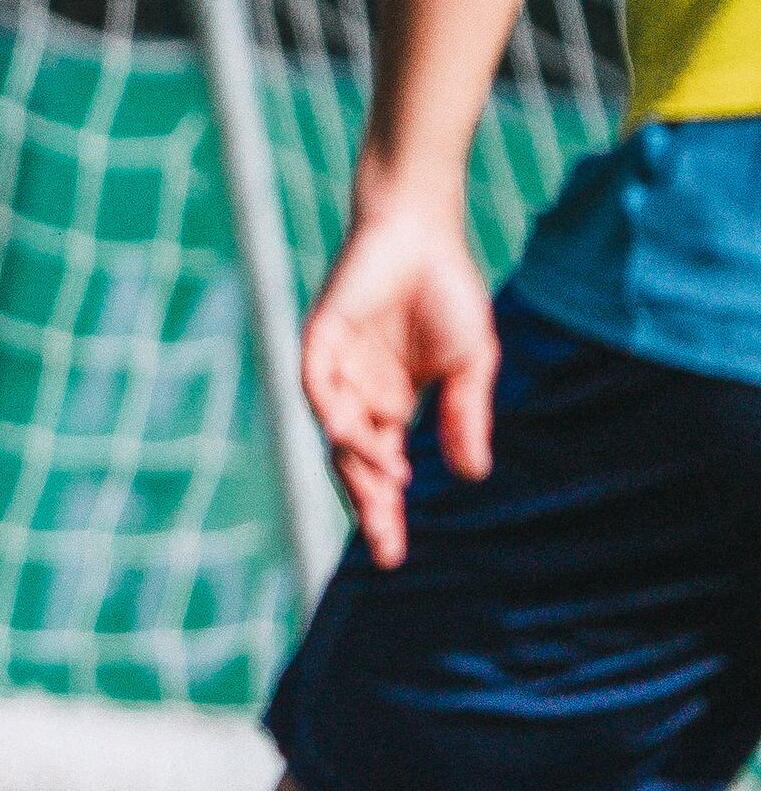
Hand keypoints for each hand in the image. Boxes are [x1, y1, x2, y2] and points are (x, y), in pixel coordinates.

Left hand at [300, 199, 500, 569]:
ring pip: (334, 431)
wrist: (421, 234)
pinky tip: (366, 437)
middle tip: (385, 549)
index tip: (393, 557)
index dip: (385, 512)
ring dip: (359, 465)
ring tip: (389, 493)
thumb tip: (471, 475)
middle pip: (352, 463)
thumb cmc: (446, 294)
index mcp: (389, 405)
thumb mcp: (469, 365)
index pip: (381, 471)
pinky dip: (338, 415)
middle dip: (367, 506)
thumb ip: (465, 416)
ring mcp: (336, 367)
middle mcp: (357, 394)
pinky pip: (319, 385)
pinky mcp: (320, 337)